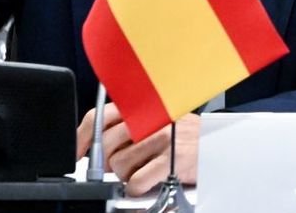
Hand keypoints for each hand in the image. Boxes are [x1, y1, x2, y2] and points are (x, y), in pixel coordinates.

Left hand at [77, 103, 199, 195]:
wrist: (218, 146)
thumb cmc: (187, 138)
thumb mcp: (159, 122)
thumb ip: (132, 127)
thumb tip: (98, 146)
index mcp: (145, 107)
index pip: (101, 116)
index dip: (83, 137)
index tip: (77, 153)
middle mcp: (151, 120)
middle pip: (106, 145)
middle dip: (108, 162)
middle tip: (122, 168)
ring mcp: (161, 140)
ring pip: (119, 165)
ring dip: (127, 175)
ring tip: (145, 171)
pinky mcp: (169, 161)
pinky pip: (136, 182)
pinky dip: (138, 188)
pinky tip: (150, 182)